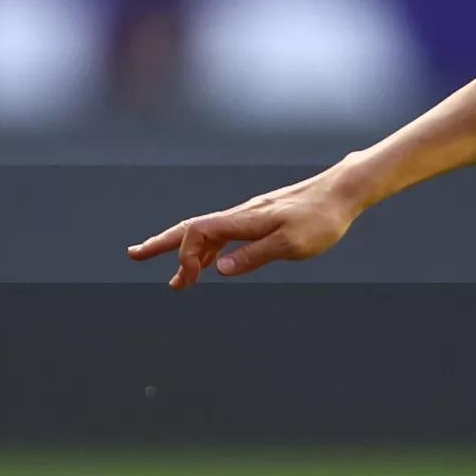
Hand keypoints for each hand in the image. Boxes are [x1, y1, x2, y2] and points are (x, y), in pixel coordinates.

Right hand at [128, 172, 360, 288]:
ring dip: (186, 255)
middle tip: (134, 254)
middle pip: (191, 229)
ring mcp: (248, 217)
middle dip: (161, 244)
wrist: (341, 193)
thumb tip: (220, 270)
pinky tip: (208, 265)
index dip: (184, 257)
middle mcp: (240, 215)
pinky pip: (223, 236)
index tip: (186, 282)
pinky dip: (209, 252)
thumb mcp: (291, 244)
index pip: (198, 233)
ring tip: (173, 280)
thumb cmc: (320, 219)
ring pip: (207, 235)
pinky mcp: (259, 221)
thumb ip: (254, 256)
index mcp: (243, 219)